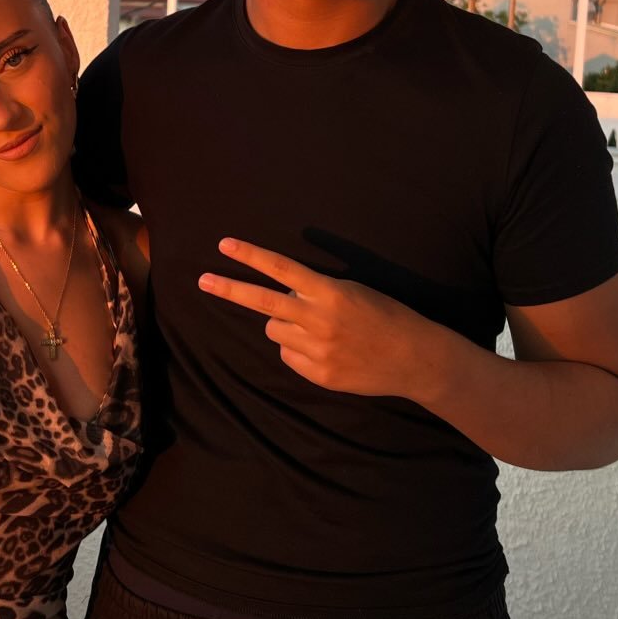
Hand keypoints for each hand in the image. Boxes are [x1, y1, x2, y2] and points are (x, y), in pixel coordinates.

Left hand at [198, 237, 433, 397]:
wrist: (414, 358)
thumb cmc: (385, 316)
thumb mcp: (353, 291)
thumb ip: (315, 292)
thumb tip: (282, 295)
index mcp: (330, 292)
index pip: (282, 268)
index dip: (251, 256)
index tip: (225, 245)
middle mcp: (319, 319)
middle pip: (263, 301)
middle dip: (229, 288)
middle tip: (203, 280)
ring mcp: (317, 349)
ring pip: (274, 330)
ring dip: (284, 325)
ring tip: (316, 328)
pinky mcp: (318, 374)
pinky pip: (288, 355)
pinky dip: (298, 350)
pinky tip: (325, 350)